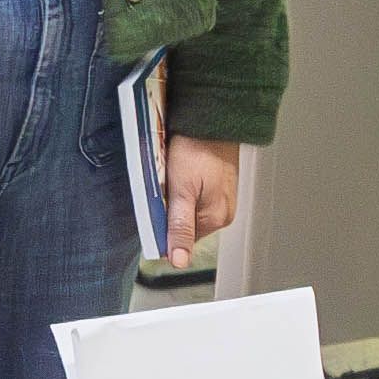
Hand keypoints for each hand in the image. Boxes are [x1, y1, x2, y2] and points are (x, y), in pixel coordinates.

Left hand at [159, 132, 242, 251]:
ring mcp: (223, 196)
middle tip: (165, 186)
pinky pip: (196, 193)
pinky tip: (182, 170)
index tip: (155, 208)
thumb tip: (179, 260)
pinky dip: (185, 186)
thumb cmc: (197, 149)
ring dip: (177, 196)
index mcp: (217, 218)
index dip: (164, 227)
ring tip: (175, 176)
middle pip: (186, 223)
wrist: (211, 117)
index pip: (182, 239)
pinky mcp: (220, 182)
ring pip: (190, 207)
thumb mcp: (181, 192)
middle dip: (171, 210)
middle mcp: (224, 211)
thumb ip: (179, 227)